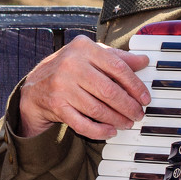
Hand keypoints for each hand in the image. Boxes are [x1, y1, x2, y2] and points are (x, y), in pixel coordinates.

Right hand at [17, 35, 149, 139]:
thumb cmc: (69, 68)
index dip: (135, 85)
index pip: (117, 67)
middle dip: (128, 106)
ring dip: (116, 119)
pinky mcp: (57, 106)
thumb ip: (116, 57)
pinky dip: (99, 130)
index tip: (145, 98)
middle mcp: (71, 64)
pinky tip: (110, 131)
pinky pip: (82, 123)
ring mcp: (62, 86)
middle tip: (138, 114)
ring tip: (127, 123)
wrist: (35, 86)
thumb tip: (143, 61)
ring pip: (97, 109)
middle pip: (109, 90)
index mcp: (83, 48)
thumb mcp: (91, 55)